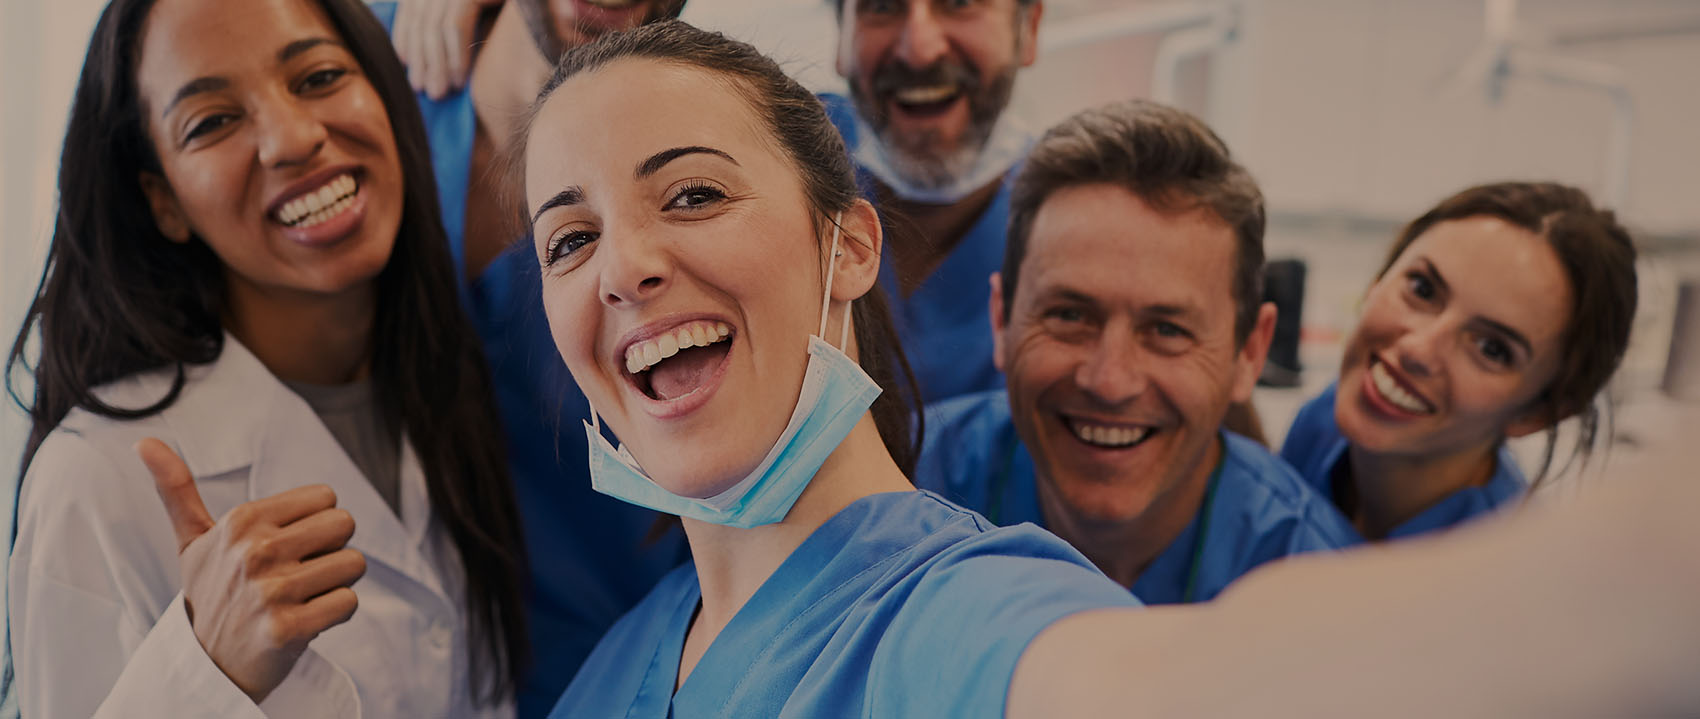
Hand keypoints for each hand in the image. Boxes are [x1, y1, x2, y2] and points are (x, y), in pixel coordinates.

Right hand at [138, 438, 366, 702]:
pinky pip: (349, 602)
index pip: (326, 498)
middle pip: (344, 525)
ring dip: (335, 584)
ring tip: (300, 597)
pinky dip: (336, 613)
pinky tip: (306, 620)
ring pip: (353, 564)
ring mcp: (271, 591)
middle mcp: (254, 551)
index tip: (286, 548)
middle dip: (329, 550)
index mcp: (240, 521)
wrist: (207, 664)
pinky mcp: (289, 628)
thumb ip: (177, 490)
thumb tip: (144, 441)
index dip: (314, 524)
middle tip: (297, 573)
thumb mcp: (192, 541)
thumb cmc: (210, 593)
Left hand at [392, 0, 505, 98]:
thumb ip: (448, 14)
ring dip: (437, 64)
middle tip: (427, 91)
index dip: (405, 38)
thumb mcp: (474, 5)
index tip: (408, 66)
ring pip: (435, 27)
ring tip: (441, 91)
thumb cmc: (510, 3)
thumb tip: (419, 44)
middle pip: (421, 21)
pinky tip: (459, 79)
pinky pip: (456, 26)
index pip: (410, 9)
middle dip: (422, 59)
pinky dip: (456, 56)